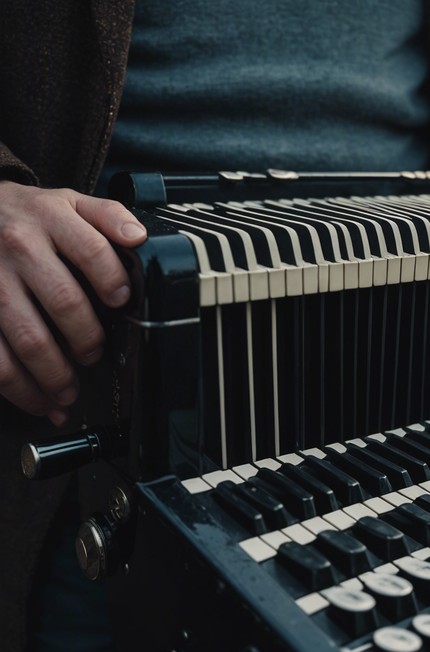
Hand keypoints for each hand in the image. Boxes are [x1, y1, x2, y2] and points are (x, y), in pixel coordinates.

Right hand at [0, 181, 146, 424]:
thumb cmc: (27, 215)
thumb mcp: (68, 201)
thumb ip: (108, 215)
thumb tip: (140, 237)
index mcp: (50, 220)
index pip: (91, 250)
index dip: (111, 279)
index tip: (121, 302)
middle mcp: (19, 248)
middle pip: (64, 301)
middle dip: (87, 337)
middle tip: (94, 355)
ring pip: (28, 338)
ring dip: (55, 374)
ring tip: (69, 392)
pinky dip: (19, 388)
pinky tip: (38, 401)